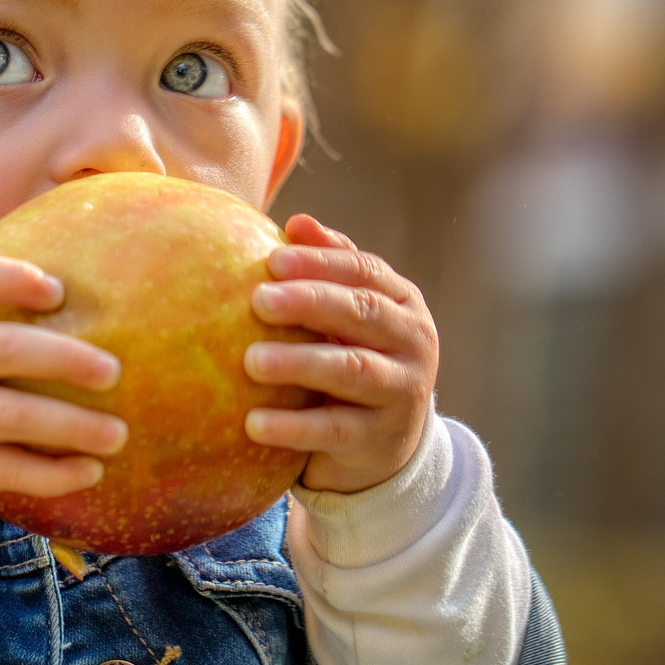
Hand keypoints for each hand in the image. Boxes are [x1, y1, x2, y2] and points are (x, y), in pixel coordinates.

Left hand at [242, 216, 437, 494]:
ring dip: (300, 363)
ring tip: (252, 361)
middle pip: (362, 313)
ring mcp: (402, 391)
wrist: (384, 443)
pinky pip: (333, 430)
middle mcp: (412, 342)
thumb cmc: (352, 357)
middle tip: (259, 300)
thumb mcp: (347, 314)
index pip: (363, 271)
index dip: (320, 262)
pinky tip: (253, 423)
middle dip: (310, 303)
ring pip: (352, 371)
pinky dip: (293, 427)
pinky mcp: (379, 439)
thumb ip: (327, 268)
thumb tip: (297, 221)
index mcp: (402, 302)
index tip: (273, 260)